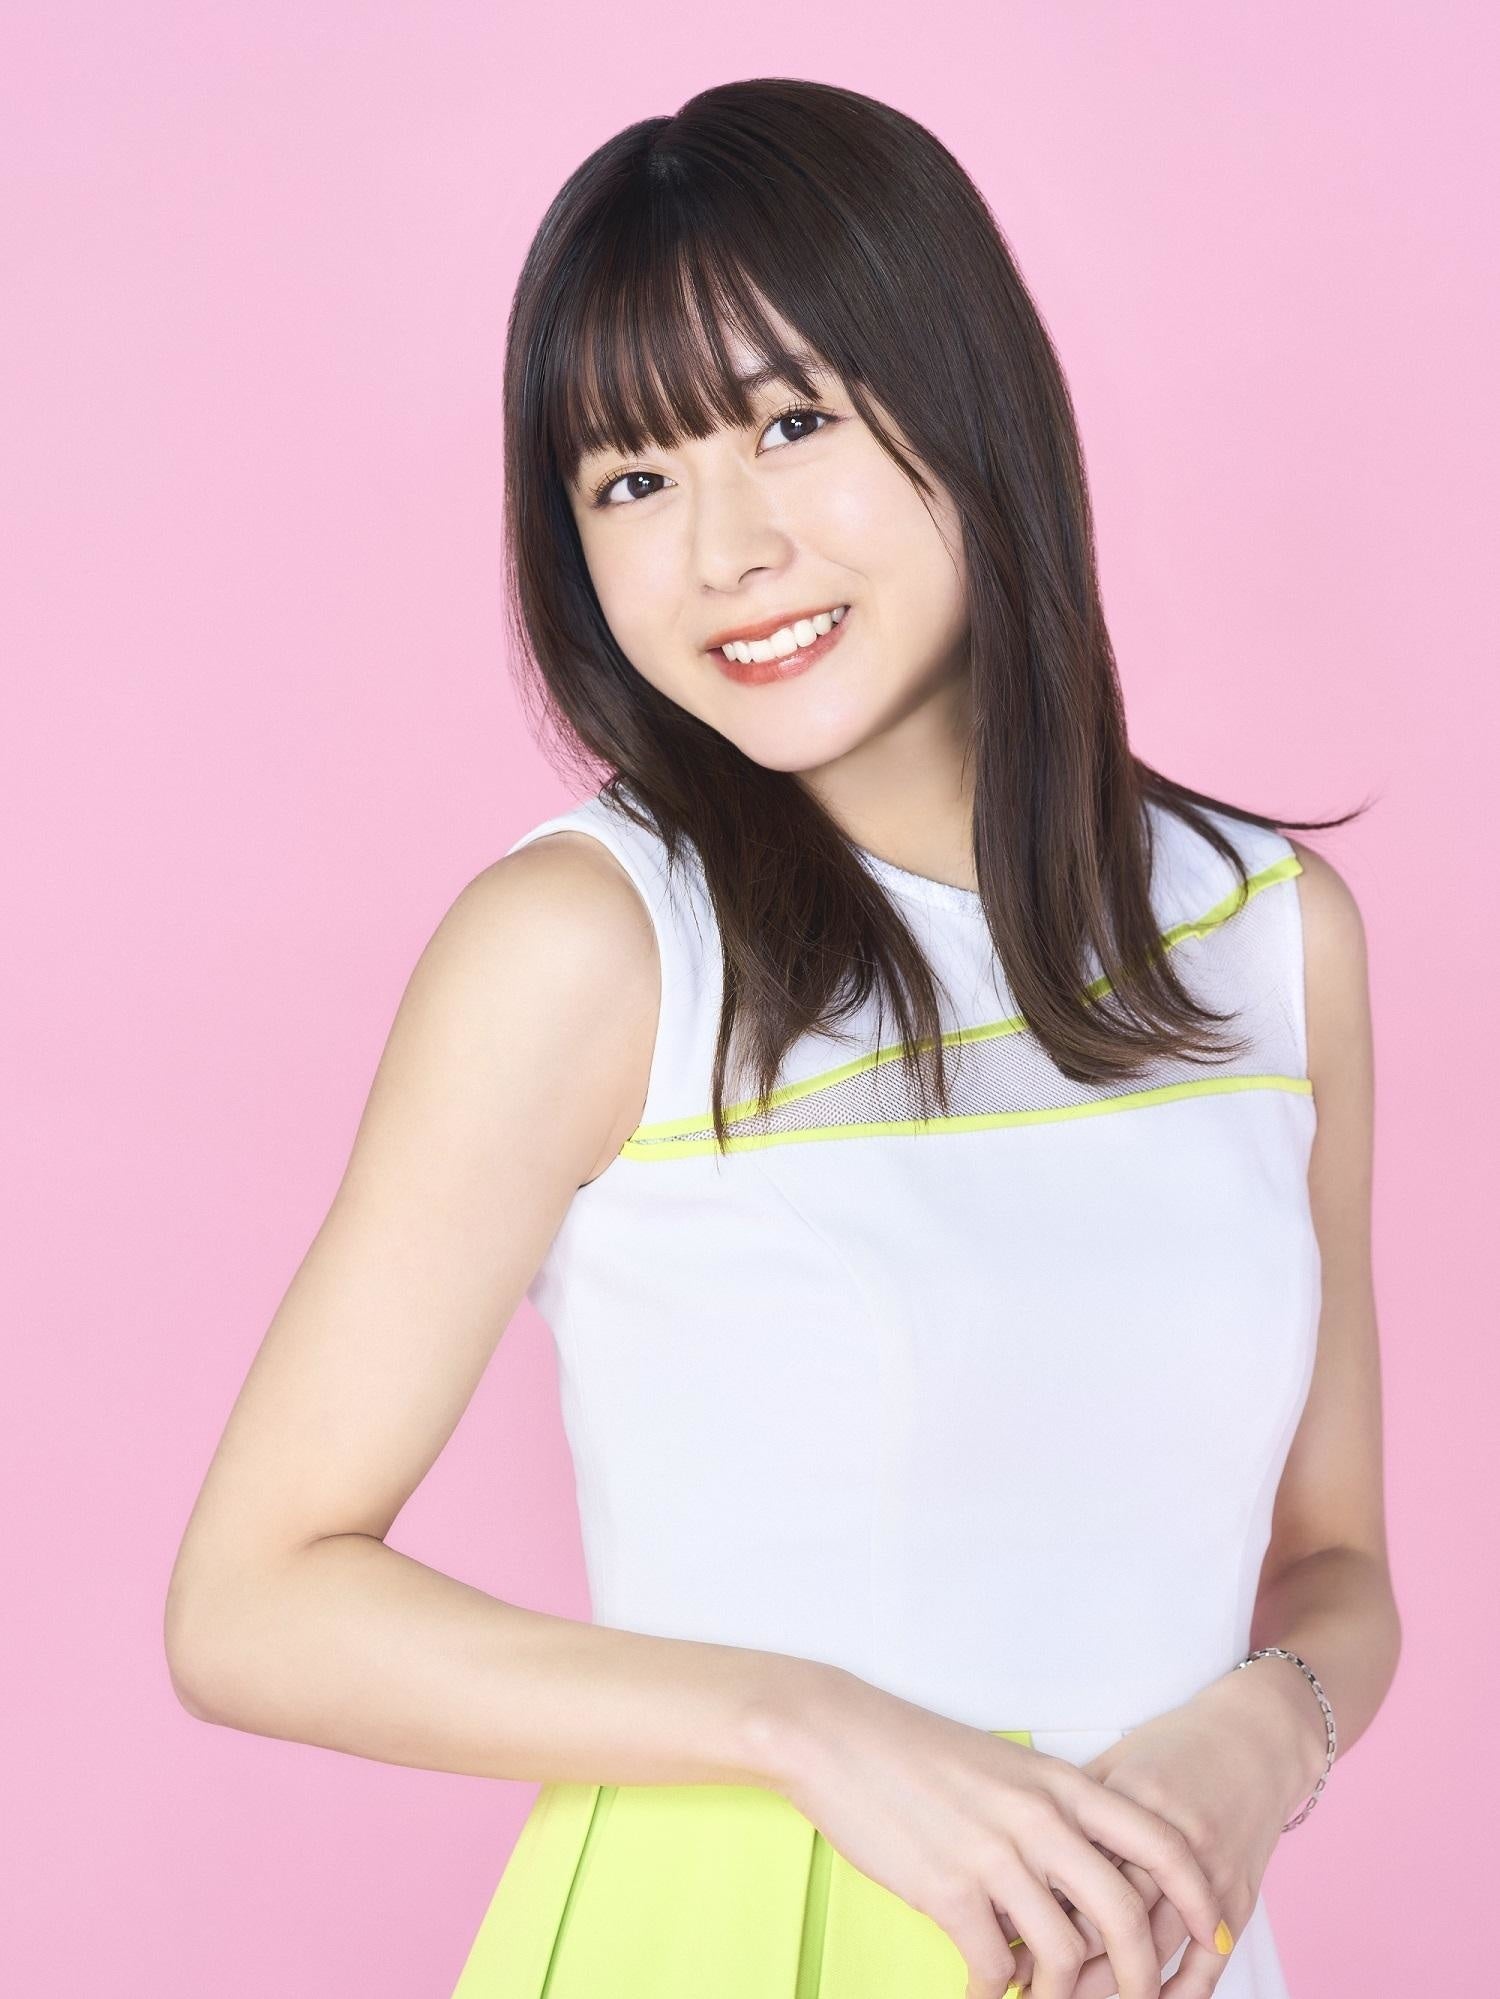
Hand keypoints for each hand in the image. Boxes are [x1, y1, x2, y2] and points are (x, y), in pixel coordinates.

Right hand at [756, 1664, 1229, 1998]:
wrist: (836, 1736)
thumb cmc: (916, 1751)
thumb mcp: (1003, 1768)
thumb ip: (1050, 1815)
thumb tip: (1080, 1883)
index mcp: (1059, 1784)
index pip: (1160, 1842)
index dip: (1198, 1896)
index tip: (1215, 1934)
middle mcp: (1039, 1818)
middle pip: (1124, 1916)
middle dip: (1142, 1976)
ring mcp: (995, 1855)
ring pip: (1063, 1954)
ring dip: (1055, 1993)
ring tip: (1035, 1996)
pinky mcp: (948, 1889)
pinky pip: (994, 1968)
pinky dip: (991, 1992)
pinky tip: (978, 1991)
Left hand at [1041, 1670, 1317, 1997]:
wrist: (1256, 1736)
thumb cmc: (1176, 1747)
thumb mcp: (1118, 1762)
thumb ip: (1076, 1808)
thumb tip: (1022, 1860)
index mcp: (1130, 1800)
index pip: (1076, 1871)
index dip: (1036, 1914)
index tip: (1005, 1941)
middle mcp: (1171, 1837)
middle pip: (1113, 1918)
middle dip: (1068, 1962)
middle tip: (1032, 1984)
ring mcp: (1210, 1869)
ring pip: (1156, 1947)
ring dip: (1116, 1985)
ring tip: (1073, 1998)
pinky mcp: (1239, 1893)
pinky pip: (1209, 1959)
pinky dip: (1181, 1992)